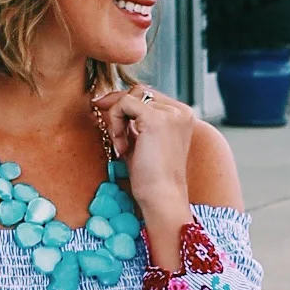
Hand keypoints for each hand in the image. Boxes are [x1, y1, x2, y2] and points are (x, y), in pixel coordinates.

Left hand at [91, 82, 193, 254]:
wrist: (161, 198)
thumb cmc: (151, 177)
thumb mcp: (142, 141)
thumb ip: (132, 120)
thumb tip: (106, 99)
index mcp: (182, 115)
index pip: (148, 96)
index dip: (126, 107)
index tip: (114, 128)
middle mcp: (181, 111)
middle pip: (139, 91)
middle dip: (119, 109)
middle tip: (113, 134)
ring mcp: (171, 113)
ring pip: (130, 96)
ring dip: (117, 118)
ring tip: (121, 145)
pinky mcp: (156, 119)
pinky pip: (124, 104)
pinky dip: (115, 122)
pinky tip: (121, 146)